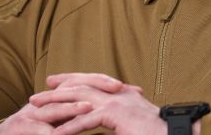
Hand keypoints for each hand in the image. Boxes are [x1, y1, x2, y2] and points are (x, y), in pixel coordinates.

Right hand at [0, 73, 123, 134]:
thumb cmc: (37, 133)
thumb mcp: (64, 125)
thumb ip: (84, 120)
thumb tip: (111, 123)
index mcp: (60, 98)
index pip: (87, 84)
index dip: (107, 83)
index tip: (130, 87)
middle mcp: (48, 101)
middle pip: (74, 88)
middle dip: (96, 86)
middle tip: (117, 87)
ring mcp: (33, 114)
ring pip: (56, 108)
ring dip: (74, 107)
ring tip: (91, 107)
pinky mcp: (20, 128)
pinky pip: (38, 129)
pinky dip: (49, 131)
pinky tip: (59, 134)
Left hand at [30, 73, 166, 134]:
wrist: (174, 132)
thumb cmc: (157, 131)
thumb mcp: (135, 121)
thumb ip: (120, 118)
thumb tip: (111, 123)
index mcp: (123, 94)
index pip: (92, 82)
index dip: (72, 81)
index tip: (55, 83)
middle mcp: (118, 93)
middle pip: (81, 86)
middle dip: (56, 90)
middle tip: (36, 95)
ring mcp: (117, 101)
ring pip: (78, 100)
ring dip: (55, 106)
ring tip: (36, 112)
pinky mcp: (115, 114)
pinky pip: (86, 120)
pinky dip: (69, 127)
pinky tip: (54, 134)